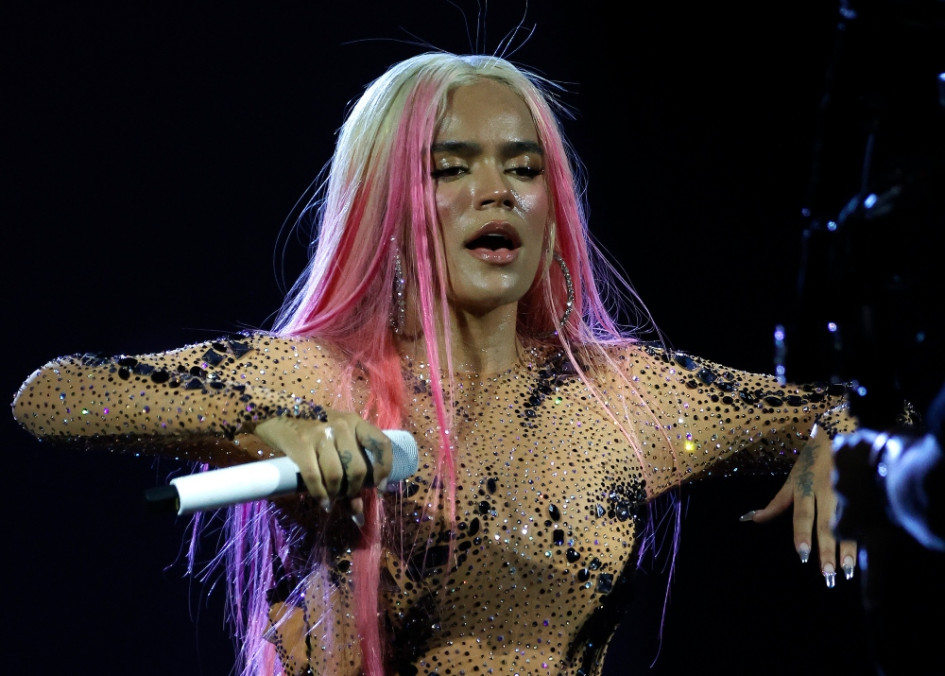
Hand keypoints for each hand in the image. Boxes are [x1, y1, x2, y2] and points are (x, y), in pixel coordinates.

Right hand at [254, 410, 393, 525]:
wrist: (278, 414)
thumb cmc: (314, 430)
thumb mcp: (336, 440)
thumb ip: (349, 468)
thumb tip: (358, 513)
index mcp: (355, 422)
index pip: (381, 444)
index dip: (384, 469)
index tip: (380, 488)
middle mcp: (341, 426)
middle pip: (357, 468)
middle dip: (354, 490)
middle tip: (347, 496)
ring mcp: (320, 435)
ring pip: (336, 476)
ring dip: (336, 494)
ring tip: (333, 500)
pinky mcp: (300, 445)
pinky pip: (314, 478)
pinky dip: (320, 495)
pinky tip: (323, 503)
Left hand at [739, 424, 857, 586]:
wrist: (839, 433)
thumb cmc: (811, 461)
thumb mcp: (791, 480)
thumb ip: (776, 503)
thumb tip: (751, 519)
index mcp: (805, 489)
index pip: (802, 515)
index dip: (802, 535)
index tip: (802, 556)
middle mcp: (825, 492)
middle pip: (826, 525)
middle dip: (827, 551)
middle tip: (827, 575)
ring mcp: (846, 492)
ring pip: (847, 524)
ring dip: (848, 550)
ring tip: (847, 571)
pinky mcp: (863, 491)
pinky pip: (865, 518)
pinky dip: (866, 537)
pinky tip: (869, 554)